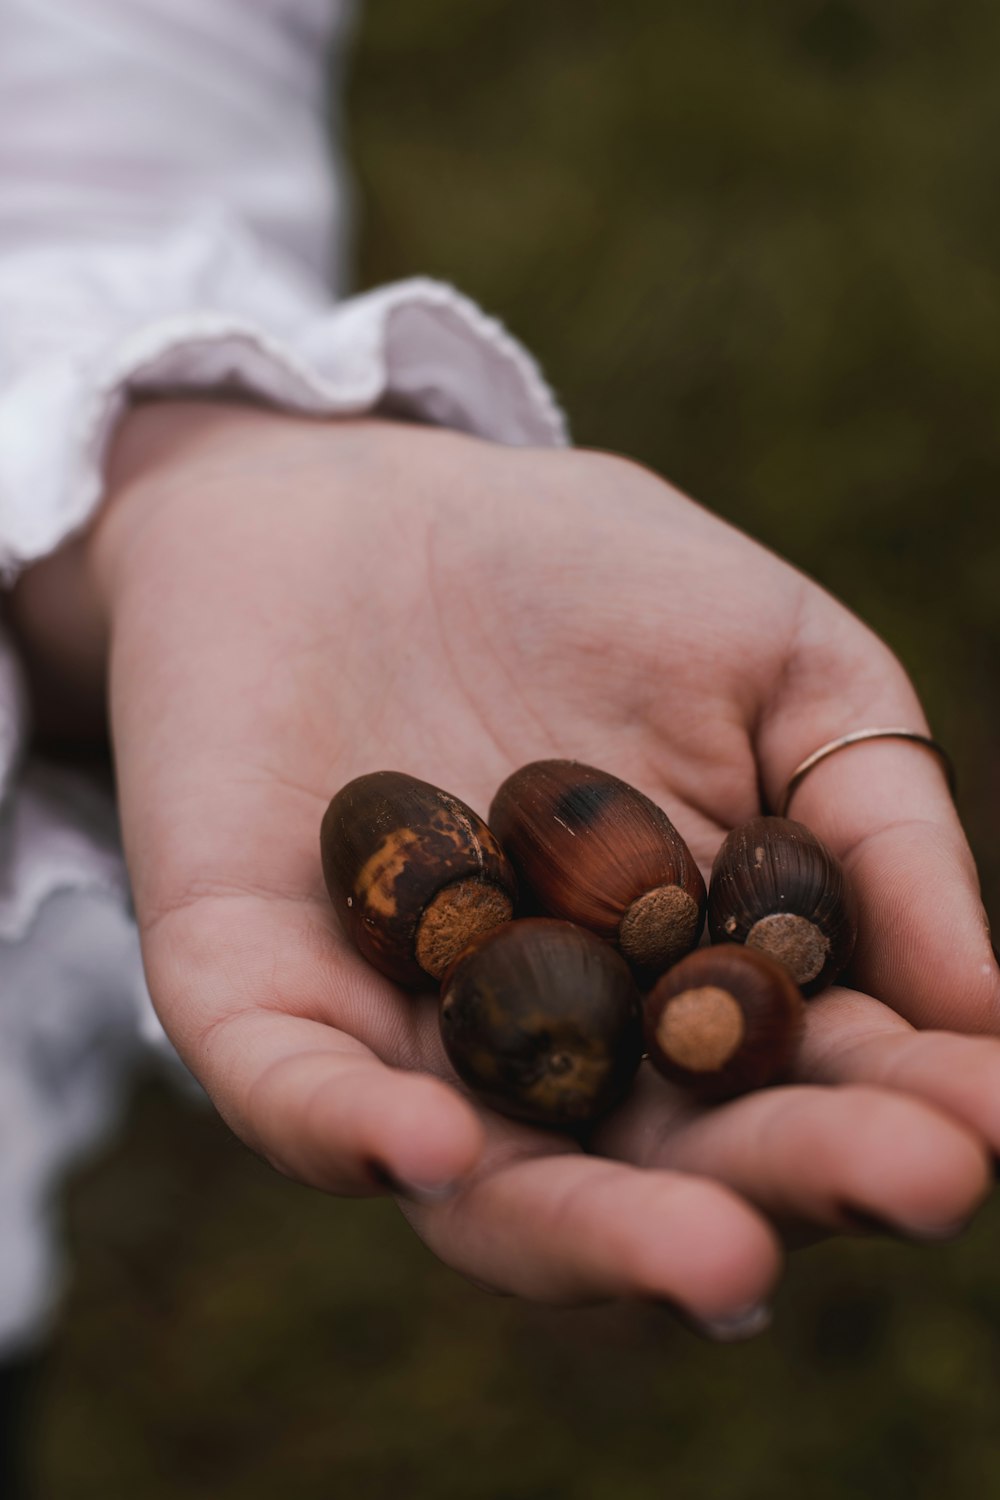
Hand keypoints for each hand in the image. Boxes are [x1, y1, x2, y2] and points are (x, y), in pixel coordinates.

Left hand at [10, 402, 998, 1334]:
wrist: (359, 505)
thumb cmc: (587, 576)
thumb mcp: (779, 664)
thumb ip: (873, 822)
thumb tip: (988, 1010)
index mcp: (687, 977)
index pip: (800, 1071)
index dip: (901, 1102)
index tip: (989, 1116)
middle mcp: (556, 1039)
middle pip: (668, 1158)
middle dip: (789, 1181)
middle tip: (911, 1182)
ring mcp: (403, 1030)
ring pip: (491, 1183)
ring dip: (599, 1238)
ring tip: (721, 1261)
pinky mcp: (254, 989)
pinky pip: (289, 1089)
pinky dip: (348, 1131)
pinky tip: (428, 1147)